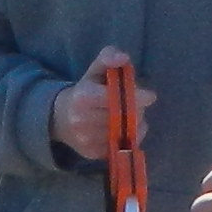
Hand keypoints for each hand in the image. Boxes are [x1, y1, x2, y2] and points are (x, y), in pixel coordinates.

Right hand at [49, 49, 147, 169]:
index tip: (150, 95)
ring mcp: (86, 140)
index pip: (114, 98)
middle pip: (123, 117)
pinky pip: (121, 147)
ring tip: (132, 116)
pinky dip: (130, 138)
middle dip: (138, 110)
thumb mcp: (95, 70)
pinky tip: (124, 129)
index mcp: (82, 96)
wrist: (61, 118)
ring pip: (124, 133)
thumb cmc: (86, 90)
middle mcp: (81, 120)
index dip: (136, 96)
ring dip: (136, 125)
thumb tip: (123, 58)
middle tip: (139, 104)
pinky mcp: (91, 154)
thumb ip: (109, 57)